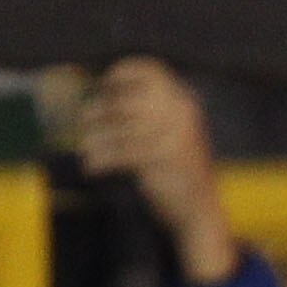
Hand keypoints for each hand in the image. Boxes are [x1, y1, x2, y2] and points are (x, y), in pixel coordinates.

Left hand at [77, 59, 239, 284]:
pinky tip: (90, 167)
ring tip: (84, 147)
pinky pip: (117, 153)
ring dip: (95, 138)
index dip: (121, 73)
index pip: (149, 71)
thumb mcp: (175, 135)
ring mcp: (169, 135)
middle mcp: (179, 113)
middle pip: (126, 98)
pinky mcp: (157, 159)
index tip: (103, 85)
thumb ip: (152, 114)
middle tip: (85, 119)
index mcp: (184, 103)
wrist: (202, 215)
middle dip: (100, 108)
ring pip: (117, 128)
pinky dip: (100, 159)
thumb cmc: (181, 176)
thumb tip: (102, 97)